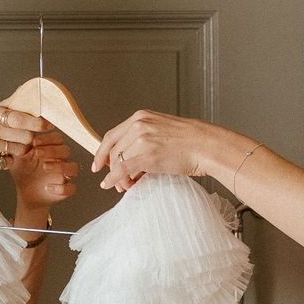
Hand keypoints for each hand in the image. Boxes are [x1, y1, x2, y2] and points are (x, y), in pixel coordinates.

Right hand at [0, 101, 46, 177]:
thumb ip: (3, 107)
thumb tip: (24, 96)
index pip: (22, 118)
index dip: (38, 123)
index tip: (47, 125)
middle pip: (25, 137)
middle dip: (27, 140)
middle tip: (22, 140)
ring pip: (18, 151)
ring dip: (16, 152)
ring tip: (4, 148)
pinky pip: (6, 164)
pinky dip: (5, 162)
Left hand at [9, 130, 77, 213]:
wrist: (24, 192)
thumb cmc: (23, 171)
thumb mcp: (18, 157)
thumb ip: (20, 145)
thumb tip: (20, 134)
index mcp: (51, 149)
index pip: (58, 138)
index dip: (48, 138)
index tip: (35, 142)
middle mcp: (61, 160)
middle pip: (66, 150)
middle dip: (52, 150)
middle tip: (37, 153)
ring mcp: (64, 175)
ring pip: (73, 168)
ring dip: (61, 166)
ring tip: (45, 167)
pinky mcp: (65, 190)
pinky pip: (71, 189)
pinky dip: (62, 188)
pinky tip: (48, 187)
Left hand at [93, 111, 221, 192]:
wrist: (206, 145)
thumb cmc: (189, 141)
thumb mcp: (161, 129)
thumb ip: (143, 137)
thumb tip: (129, 158)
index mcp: (141, 117)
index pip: (112, 135)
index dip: (102, 152)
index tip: (98, 164)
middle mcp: (139, 125)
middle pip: (113, 151)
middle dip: (111, 168)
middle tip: (115, 182)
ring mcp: (143, 140)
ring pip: (119, 161)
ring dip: (119, 177)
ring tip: (127, 186)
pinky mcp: (148, 156)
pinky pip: (122, 169)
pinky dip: (113, 179)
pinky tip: (110, 185)